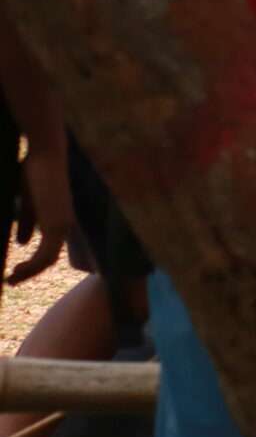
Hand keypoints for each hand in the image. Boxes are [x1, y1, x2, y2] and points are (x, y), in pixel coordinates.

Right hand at [6, 143, 74, 285]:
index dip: (32, 265)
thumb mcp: (28, 203)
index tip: (14, 272)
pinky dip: (31, 267)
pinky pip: (45, 255)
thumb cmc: (34, 172)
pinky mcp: (57, 224)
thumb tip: (21, 243)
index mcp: (58, 220)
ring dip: (28, 273)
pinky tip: (16, 271)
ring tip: (10, 280)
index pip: (49, 251)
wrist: (45, 155)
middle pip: (48, 259)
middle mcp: (65, 226)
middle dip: (29, 273)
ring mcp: (62, 226)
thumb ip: (28, 222)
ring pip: (47, 261)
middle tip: (10, 281)